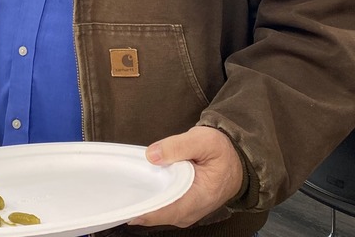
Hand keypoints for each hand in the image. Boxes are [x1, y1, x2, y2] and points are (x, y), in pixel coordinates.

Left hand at [128, 126, 243, 227]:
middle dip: (138, 203)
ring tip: (124, 188)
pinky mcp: (181, 208)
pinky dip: (149, 199)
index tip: (126, 202)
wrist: (236, 162)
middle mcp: (190, 212)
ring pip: (156, 213)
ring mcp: (185, 212)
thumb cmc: (222, 152)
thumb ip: (178, 146)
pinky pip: (160, 208)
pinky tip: (138, 188)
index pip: (166, 210)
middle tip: (118, 190)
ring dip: (142, 201)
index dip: (144, 207)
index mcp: (198, 198)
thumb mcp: (204, 140)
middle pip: (157, 214)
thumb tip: (152, 155)